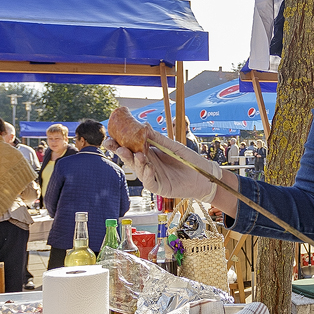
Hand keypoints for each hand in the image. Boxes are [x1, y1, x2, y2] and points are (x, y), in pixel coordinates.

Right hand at [104, 131, 221, 203]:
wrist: (203, 175)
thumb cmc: (189, 160)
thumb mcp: (172, 146)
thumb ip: (158, 139)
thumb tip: (143, 126)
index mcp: (149, 153)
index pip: (130, 147)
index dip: (119, 143)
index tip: (110, 136)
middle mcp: (147, 164)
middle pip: (129, 158)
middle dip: (120, 152)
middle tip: (114, 145)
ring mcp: (152, 176)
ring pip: (137, 170)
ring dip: (134, 162)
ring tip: (136, 154)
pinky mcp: (159, 187)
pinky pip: (148, 182)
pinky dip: (147, 174)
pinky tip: (148, 165)